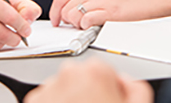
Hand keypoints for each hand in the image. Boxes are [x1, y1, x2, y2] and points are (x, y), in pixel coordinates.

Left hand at [24, 59, 152, 102]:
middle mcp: (69, 73)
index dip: (108, 91)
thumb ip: (136, 89)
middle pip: (82, 78)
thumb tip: (126, 82)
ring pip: (63, 90)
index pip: (105, 72)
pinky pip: (46, 101)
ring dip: (69, 102)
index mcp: (96, 71)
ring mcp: (48, 88)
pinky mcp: (34, 101)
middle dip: (87, 94)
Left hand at [50, 0, 164, 28]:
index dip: (54, 12)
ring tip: (92, 24)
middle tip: (80, 25)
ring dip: (79, 26)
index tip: (56, 21)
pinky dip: (88, 28)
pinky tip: (98, 25)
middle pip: (65, 10)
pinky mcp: (108, 11)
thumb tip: (72, 11)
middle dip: (69, 22)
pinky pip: (86, 23)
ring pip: (73, 18)